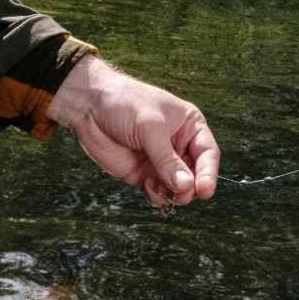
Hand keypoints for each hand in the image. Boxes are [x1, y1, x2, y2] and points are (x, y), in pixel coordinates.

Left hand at [48, 55, 219, 207]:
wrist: (89, 105)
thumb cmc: (125, 104)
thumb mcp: (150, 128)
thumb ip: (167, 159)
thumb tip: (185, 186)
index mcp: (190, 127)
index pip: (208, 153)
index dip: (209, 173)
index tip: (205, 190)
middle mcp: (179, 146)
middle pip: (195, 175)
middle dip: (189, 187)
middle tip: (180, 194)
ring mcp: (160, 162)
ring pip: (177, 188)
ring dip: (173, 194)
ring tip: (161, 190)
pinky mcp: (143, 174)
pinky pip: (157, 192)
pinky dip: (157, 196)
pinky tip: (148, 188)